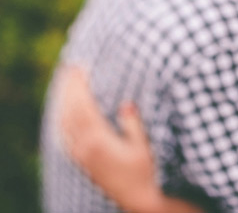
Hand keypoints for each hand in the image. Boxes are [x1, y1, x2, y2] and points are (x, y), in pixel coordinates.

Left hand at [58, 66, 161, 212]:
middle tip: (69, 67)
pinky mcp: (82, 161)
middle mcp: (85, 149)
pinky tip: (64, 110)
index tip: (80, 67)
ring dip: (63, 102)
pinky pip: (65, 136)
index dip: (79, 86)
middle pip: (69, 113)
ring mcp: (81, 156)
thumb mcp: (144, 146)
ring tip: (65, 82)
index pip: (82, 108)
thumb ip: (133, 124)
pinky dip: (62, 119)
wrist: (139, 198)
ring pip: (64, 125)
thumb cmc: (146, 171)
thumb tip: (126, 104)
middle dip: (68, 89)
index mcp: (99, 142)